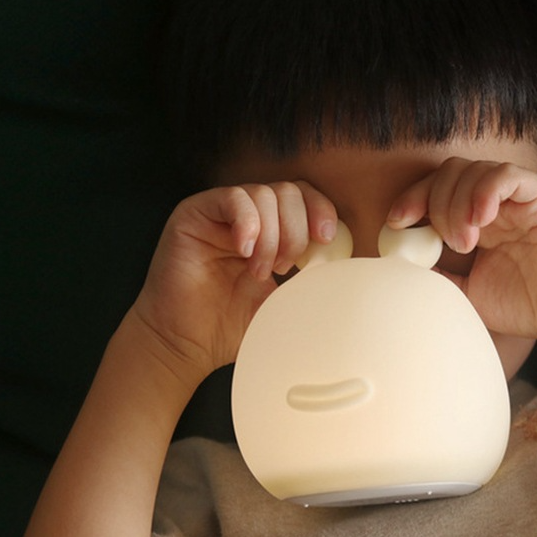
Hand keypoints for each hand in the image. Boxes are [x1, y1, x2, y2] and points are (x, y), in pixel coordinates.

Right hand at [131, 182, 336, 388]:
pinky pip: (233, 198)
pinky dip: (248, 223)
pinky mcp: (194, 214)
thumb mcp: (284, 302)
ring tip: (261, 271)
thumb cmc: (231, 327)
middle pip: (289, 191)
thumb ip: (311, 282)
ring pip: (264, 194)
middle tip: (287, 267)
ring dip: (272, 235)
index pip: (304, 198)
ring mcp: (220, 213)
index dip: (321, 211)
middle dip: (297, 229)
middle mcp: (247, 216)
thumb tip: (350, 275)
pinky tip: (245, 252)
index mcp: (271, 231)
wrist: (186, 345)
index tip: (328, 239)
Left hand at [387, 158, 536, 356]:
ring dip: (456, 203)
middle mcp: (496, 203)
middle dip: (431, 201)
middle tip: (440, 240)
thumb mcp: (467, 292)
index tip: (395, 222)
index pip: (436, 189)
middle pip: (448, 173)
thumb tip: (399, 261)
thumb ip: (437, 274)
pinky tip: (479, 221)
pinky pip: (506, 176)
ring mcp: (519, 197)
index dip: (412, 199)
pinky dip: (484, 192)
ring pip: (473, 170)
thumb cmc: (528, 305)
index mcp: (477, 220)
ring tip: (463, 242)